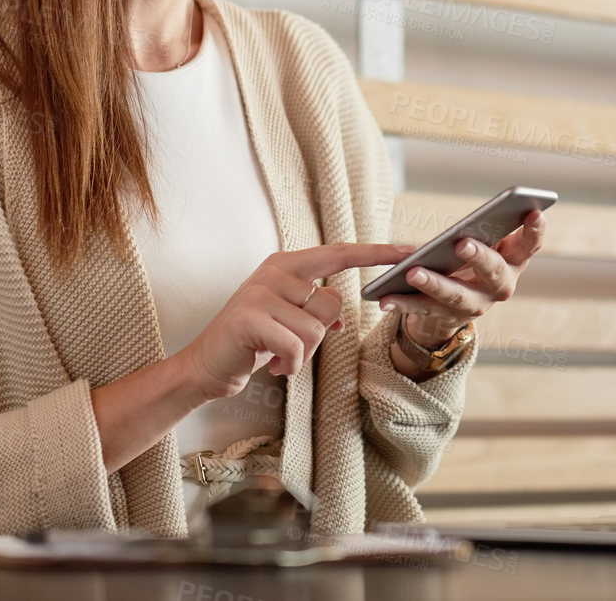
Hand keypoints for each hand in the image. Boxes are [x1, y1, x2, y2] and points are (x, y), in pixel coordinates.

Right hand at [174, 242, 410, 401]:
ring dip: (301, 354)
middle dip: (319, 336)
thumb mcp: (287, 320)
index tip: (408, 250)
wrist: (207, 365)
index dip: (375, 253)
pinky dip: (290, 365)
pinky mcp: (249, 318)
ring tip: (276, 354)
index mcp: (286, 265)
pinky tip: (270, 365)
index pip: (339, 254)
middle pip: (332, 305)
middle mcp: (275, 272)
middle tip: (290, 346)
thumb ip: (314, 310)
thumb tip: (340, 320)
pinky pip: (296, 347)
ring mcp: (260, 292)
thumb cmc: (252, 341)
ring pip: (316, 331)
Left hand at [378, 208, 546, 347]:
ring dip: (434, 284)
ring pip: (456, 296)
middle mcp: (501, 286)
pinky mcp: (448, 318)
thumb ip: (486, 229)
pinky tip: (385, 298)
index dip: (535, 231)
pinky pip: (423, 309)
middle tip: (462, 243)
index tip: (535, 211)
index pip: (530, 245)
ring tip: (413, 272)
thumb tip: (472, 222)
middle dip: (479, 258)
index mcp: (514, 260)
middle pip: (493, 273)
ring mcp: (476, 306)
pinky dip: (403, 303)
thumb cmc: (474, 256)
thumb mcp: (485, 241)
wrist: (459, 301)